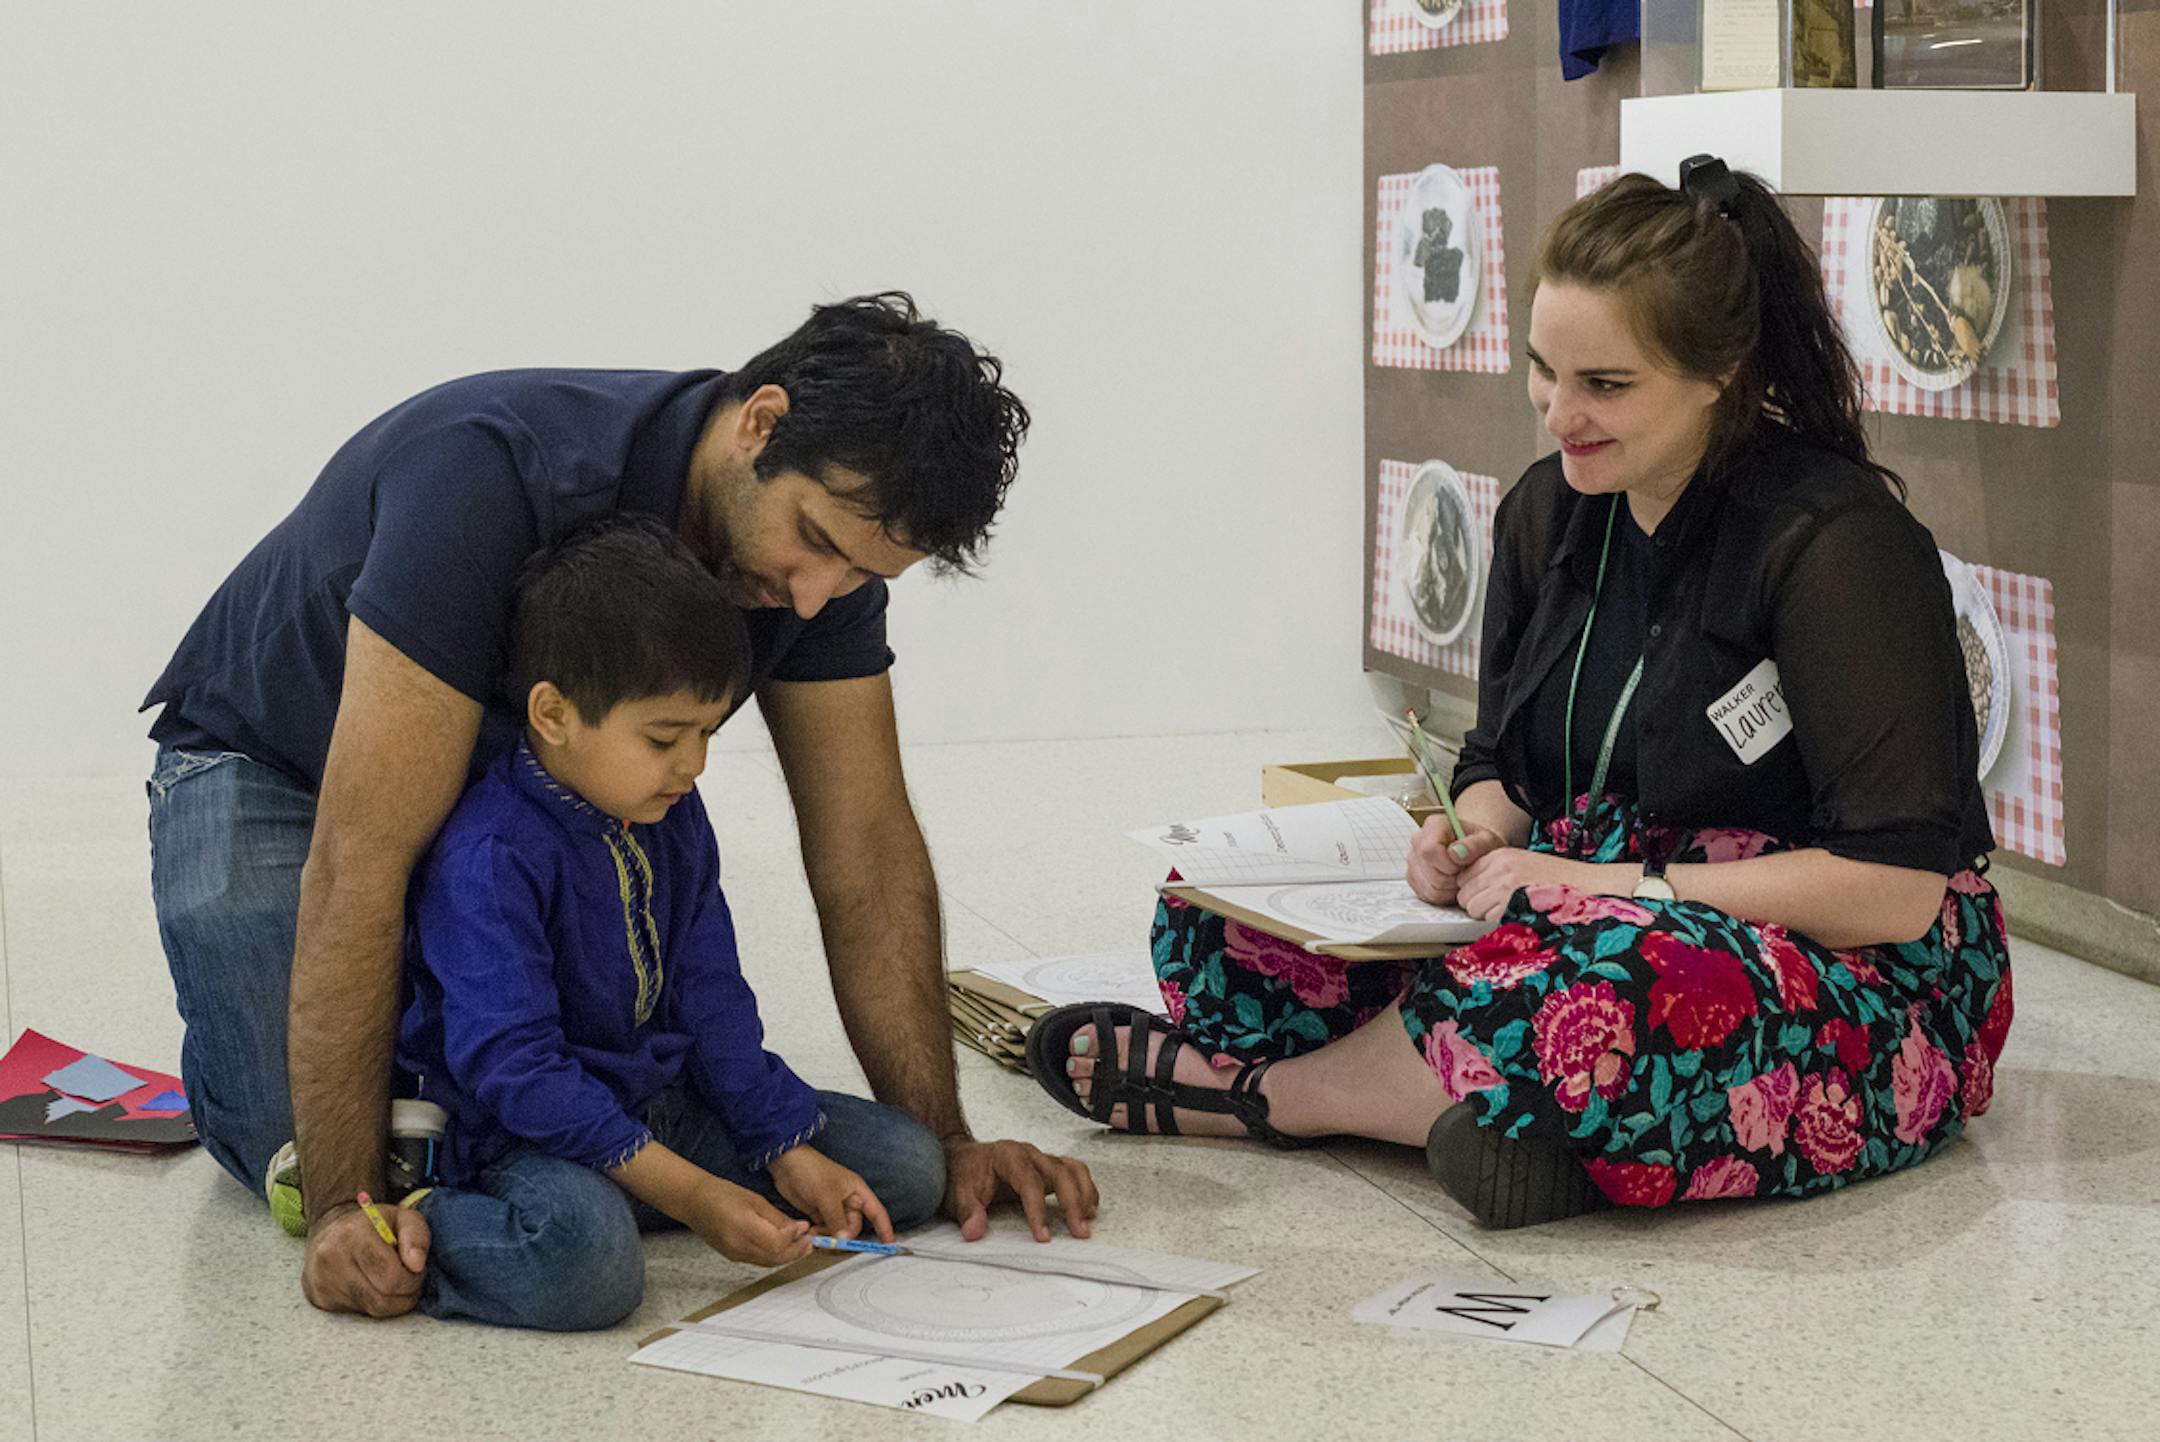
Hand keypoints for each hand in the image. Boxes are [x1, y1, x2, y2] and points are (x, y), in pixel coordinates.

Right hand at [300, 1200, 428, 1316]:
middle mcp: (332, 1259)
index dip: (413, 1280)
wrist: (330, 1230)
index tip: (417, 1270)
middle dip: (406, 1295)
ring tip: (395, 1284)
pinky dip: (374, 1304)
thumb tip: (417, 1266)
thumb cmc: (375, 1224)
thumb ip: (416, 1236)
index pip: (392, 1277)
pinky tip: (374, 1287)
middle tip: (410, 1280)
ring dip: (392, 1303)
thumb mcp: (403, 1217)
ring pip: (372, 1310)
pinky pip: (358, 1313)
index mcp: (354, 1234)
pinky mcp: (319, 1298)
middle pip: (382, 1300)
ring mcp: (323, 1281)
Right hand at [687, 1177, 813, 1266]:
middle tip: (809, 1242)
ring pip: (768, 1262)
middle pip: (775, 1257)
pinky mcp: (733, 1257)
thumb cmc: (722, 1194)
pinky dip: (774, 1256)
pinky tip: (783, 1247)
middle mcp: (738, 1246)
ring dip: (787, 1256)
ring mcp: (734, 1254)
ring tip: (801, 1245)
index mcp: (743, 1227)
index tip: (804, 1228)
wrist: (694, 1202)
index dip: (794, 1238)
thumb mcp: (755, 1200)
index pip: (777, 1243)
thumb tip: (799, 1229)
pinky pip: (759, 1261)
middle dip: (796, 1251)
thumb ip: (777, 1218)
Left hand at [769, 1145, 893, 1244]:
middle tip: (832, 1243)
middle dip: (844, 1237)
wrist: (786, 1165)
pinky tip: (810, 1231)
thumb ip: (837, 1220)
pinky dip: (819, 1234)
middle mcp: (848, 1201)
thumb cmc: (812, 1171)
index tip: (890, 1246)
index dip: (885, 1229)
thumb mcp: (827, 1196)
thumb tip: (844, 1240)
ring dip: (828, 1237)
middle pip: (853, 1227)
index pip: (877, 1213)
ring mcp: (833, 1208)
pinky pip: (825, 1230)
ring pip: (838, 1231)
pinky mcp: (819, 1212)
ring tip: (815, 1234)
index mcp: (857, 1192)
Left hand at [943, 1136, 1099, 1242]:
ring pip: (1072, 1169)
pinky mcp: (1047, 1167)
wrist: (962, 1157)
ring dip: (1084, 1194)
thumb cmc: (962, 1173)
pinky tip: (1089, 1207)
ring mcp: (1040, 1159)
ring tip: (1088, 1220)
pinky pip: (1074, 1171)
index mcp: (1007, 1156)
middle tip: (1079, 1231)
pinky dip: (1085, 1188)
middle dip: (1072, 1202)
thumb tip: (974, 1231)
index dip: (1037, 1210)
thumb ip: (967, 1212)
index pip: (1029, 1182)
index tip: (1042, 1235)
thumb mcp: (957, 1194)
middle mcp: (1028, 1153)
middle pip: (1060, 1172)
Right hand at [1406, 815, 1509, 905]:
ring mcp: (1413, 860)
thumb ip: (1474, 845)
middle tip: (1466, 872)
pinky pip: (1428, 895)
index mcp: (1434, 825)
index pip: (1429, 850)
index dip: (1448, 864)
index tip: (1463, 865)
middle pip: (1430, 873)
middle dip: (1453, 879)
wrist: (1472, 850)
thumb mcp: (1486, 840)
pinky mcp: (1413, 878)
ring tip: (1461, 878)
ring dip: (1450, 889)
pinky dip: (1444, 895)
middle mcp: (1418, 841)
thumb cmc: (1479, 843)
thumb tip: (1455, 855)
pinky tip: (1453, 884)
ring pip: (1430, 888)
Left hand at [1456, 849, 1619, 921]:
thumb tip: (1472, 889)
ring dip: (1485, 915)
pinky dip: (1498, 922)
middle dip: (1476, 904)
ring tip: (1509, 912)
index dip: (1473, 890)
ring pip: (1472, 908)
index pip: (1463, 875)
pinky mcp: (1511, 905)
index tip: (1485, 897)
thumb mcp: (1524, 864)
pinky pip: (1487, 919)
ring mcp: (1505, 886)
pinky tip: (1516, 916)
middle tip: (1497, 908)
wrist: (1590, 886)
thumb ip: (1497, 872)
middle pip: (1464, 893)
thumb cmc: (1560, 879)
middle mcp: (1500, 867)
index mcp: (1501, 854)